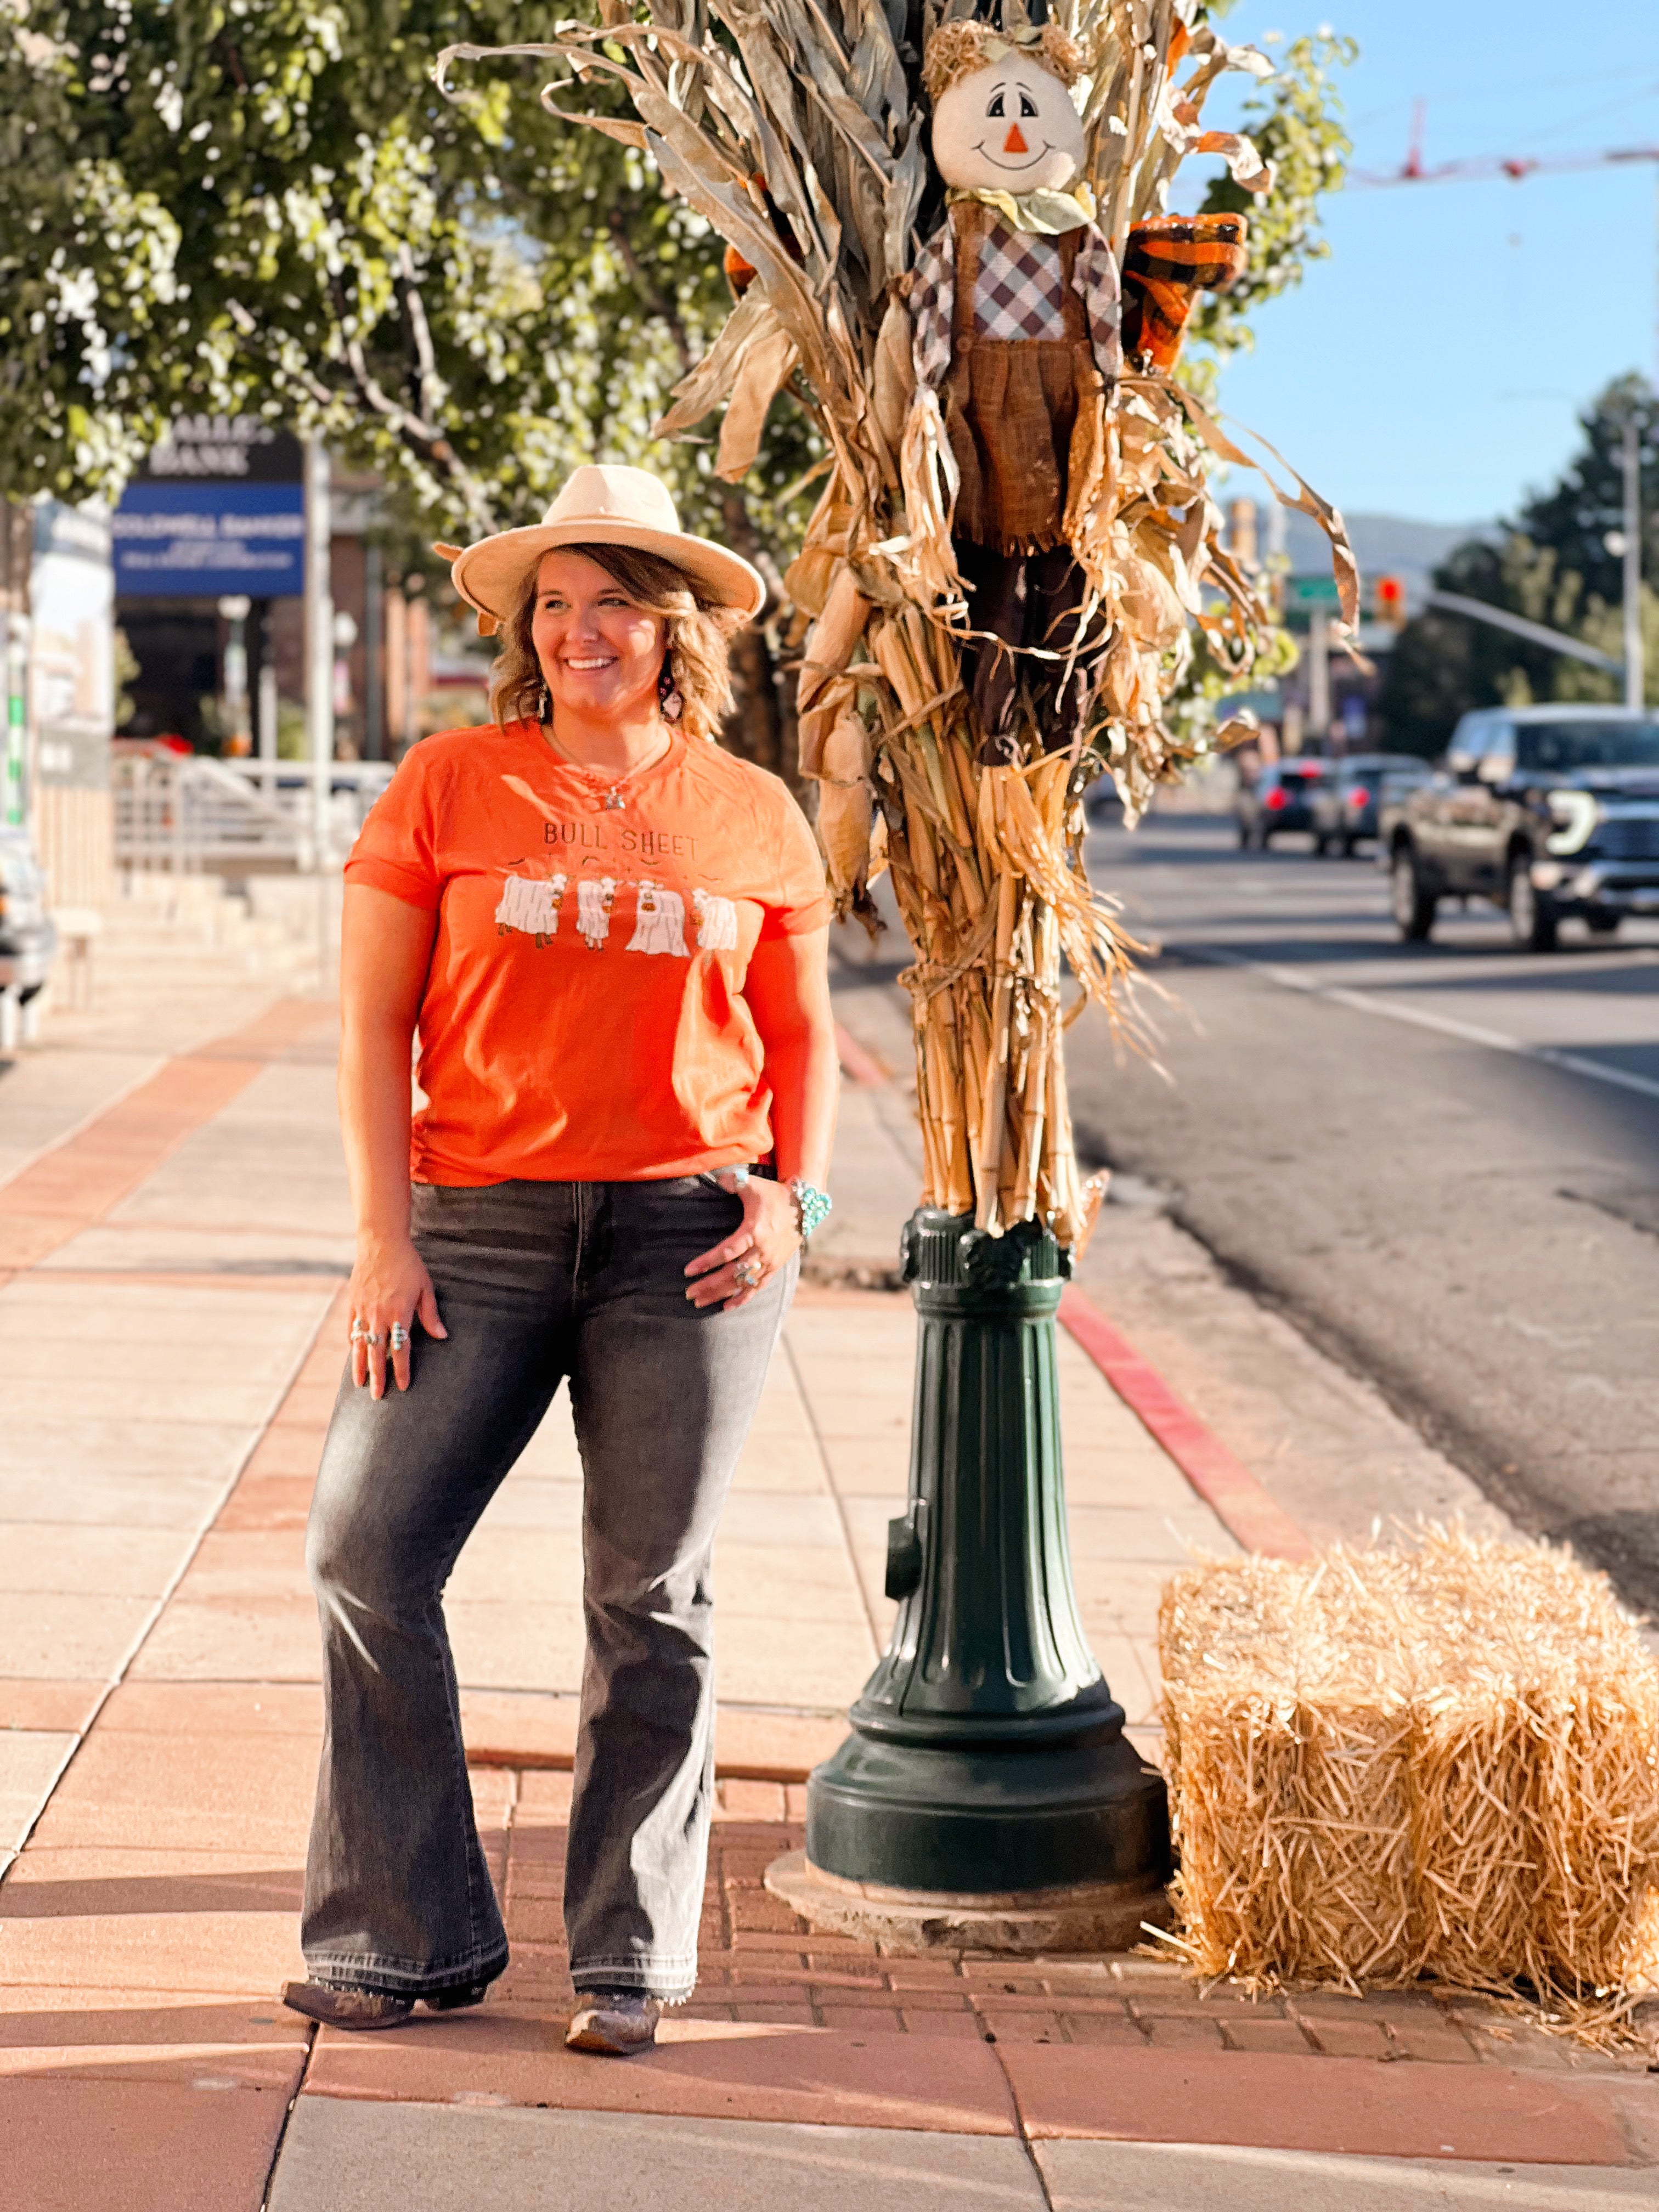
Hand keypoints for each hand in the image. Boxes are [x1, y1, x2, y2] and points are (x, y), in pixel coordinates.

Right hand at [347, 1233, 446, 1398]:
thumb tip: (442, 1336)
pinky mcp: (353, 1302)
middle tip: (378, 1396)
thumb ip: (430, 1314)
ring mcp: (363, 1309)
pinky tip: (354, 1354)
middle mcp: (379, 1315)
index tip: (403, 1386)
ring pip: (361, 1344)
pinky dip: (353, 1342)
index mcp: (399, 1312)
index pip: (400, 1348)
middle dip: (378, 1376)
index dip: (402, 1369)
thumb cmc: (408, 1264)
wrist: (381, 1242)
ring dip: (360, 1366)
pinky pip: (351, 1328)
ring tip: (360, 1384)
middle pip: (378, 1352)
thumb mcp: (425, 1287)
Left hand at [685, 1174, 799, 1310]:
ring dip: (720, 1295)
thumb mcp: (753, 1185)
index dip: (707, 1262)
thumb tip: (717, 1181)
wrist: (804, 1207)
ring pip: (742, 1284)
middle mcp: (762, 1251)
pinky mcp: (774, 1267)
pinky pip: (757, 1288)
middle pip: (732, 1274)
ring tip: (700, 1302)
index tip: (688, 1271)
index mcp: (754, 1232)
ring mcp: (769, 1262)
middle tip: (689, 1293)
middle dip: (709, 1285)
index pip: (727, 1252)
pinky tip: (727, 1307)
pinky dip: (742, 1298)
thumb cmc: (773, 1195)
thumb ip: (733, 1182)